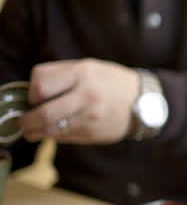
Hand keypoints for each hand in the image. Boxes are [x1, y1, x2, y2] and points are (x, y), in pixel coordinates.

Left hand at [20, 59, 139, 143]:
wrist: (145, 101)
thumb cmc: (111, 82)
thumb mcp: (88, 67)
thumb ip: (60, 74)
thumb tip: (32, 93)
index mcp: (83, 73)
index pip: (41, 85)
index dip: (32, 93)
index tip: (34, 97)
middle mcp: (87, 95)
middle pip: (43, 113)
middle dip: (27, 120)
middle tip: (24, 122)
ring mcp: (91, 117)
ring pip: (51, 130)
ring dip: (36, 132)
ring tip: (32, 131)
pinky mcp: (94, 133)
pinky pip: (65, 138)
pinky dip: (54, 136)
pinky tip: (55, 132)